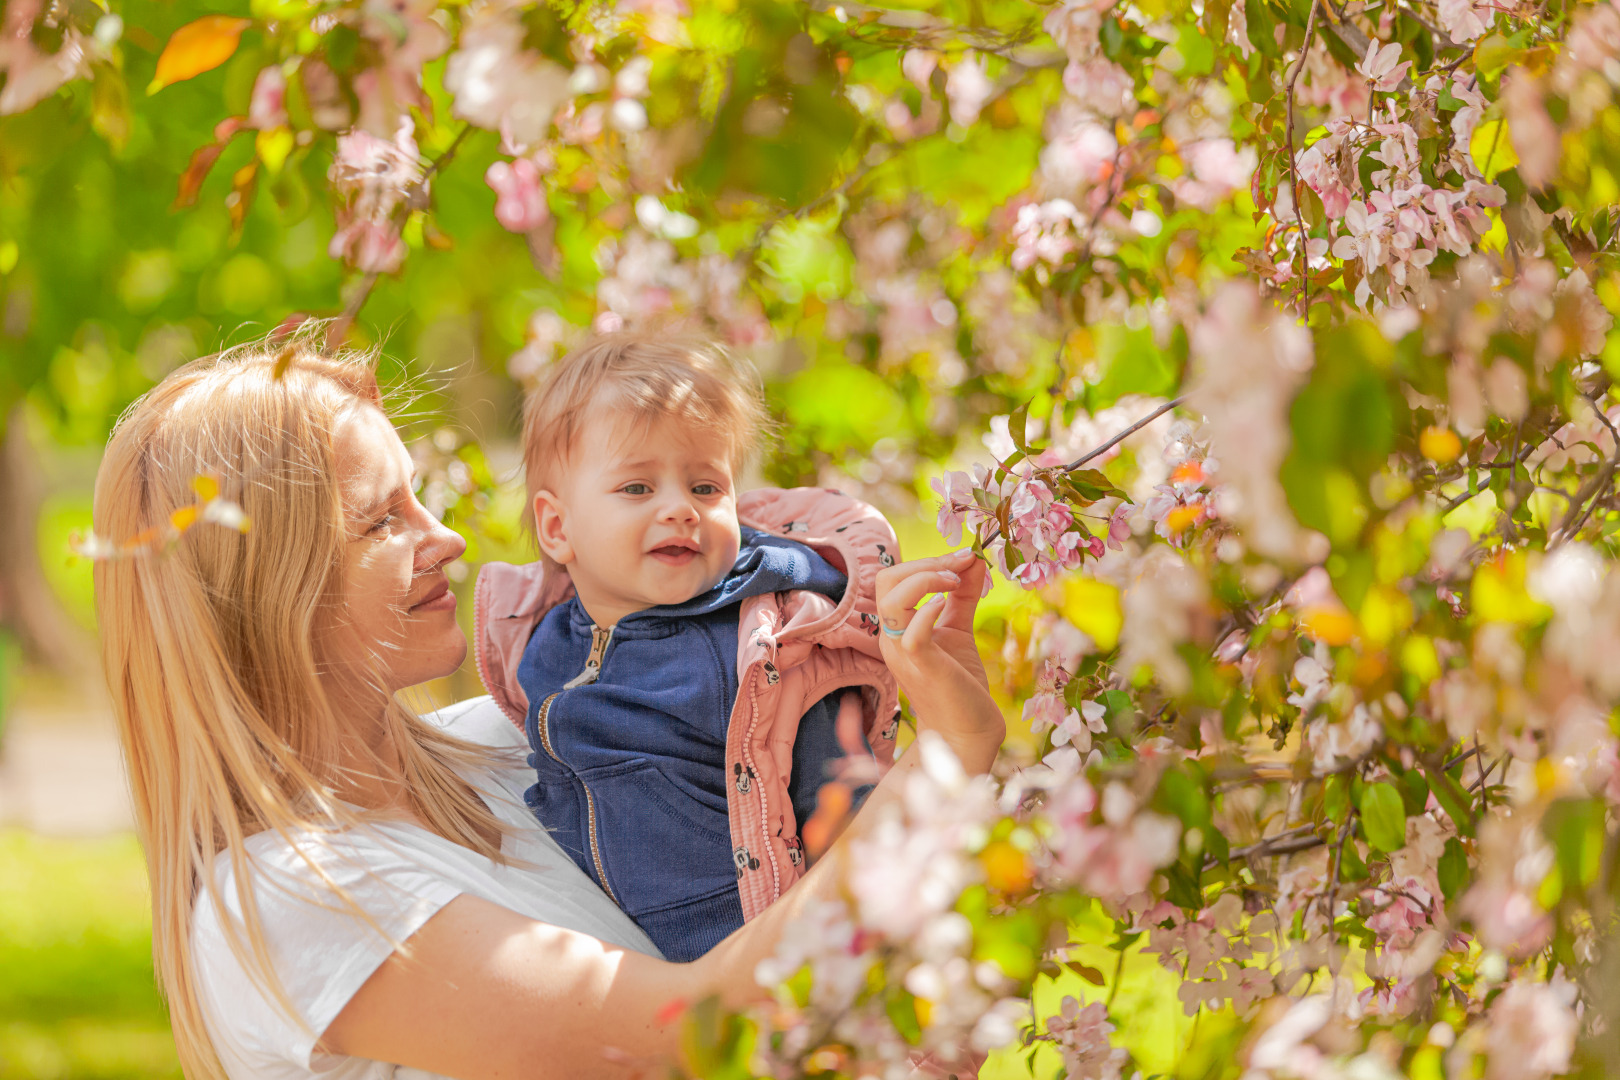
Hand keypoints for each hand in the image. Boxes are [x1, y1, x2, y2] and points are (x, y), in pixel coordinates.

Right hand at [874, 549, 1003, 771]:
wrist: (966, 731)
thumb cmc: (960, 683)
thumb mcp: (959, 629)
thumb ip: (963, 594)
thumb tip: (973, 558)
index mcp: (896, 628)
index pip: (893, 578)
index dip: (927, 560)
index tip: (965, 555)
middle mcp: (892, 638)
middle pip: (886, 580)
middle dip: (924, 563)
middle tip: (960, 564)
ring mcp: (903, 653)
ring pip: (892, 600)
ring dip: (926, 579)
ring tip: (955, 581)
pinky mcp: (922, 667)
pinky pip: (912, 632)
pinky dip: (929, 609)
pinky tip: (948, 603)